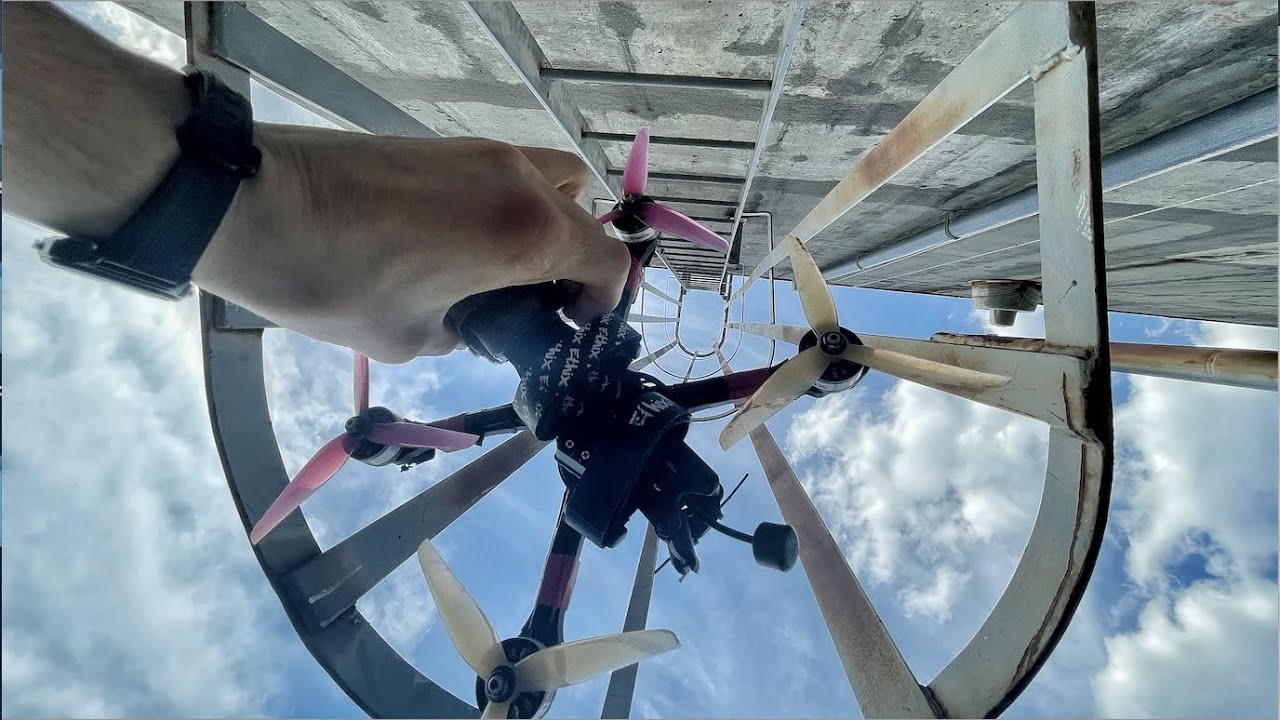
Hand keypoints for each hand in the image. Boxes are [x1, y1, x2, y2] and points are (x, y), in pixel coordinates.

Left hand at [193, 126, 630, 362]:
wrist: (248, 201)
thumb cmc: (332, 281)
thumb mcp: (412, 337)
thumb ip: (467, 329)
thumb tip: (474, 317)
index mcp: (526, 235)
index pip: (610, 262)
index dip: (604, 304)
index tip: (570, 329)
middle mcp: (520, 181)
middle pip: (586, 213)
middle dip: (576, 260)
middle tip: (535, 301)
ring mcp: (482, 153)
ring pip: (549, 181)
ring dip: (544, 224)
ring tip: (497, 268)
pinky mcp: (443, 143)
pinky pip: (504, 173)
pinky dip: (504, 206)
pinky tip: (455, 243)